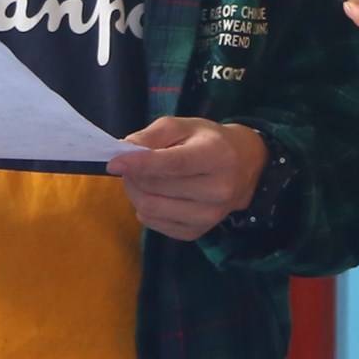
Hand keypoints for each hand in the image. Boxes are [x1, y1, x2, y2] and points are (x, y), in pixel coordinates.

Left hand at [107, 118, 266, 239]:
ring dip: (135, 193)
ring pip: (152, 209)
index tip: (113, 163)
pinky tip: (154, 195)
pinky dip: (145, 210)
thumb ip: (152, 135)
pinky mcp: (198, 232)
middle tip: (129, 164)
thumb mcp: (183, 126)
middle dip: (133, 175)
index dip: (139, 164)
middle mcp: (218, 190)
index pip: (173, 164)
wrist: (244, 167)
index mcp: (216, 156)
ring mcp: (210, 216)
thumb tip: (123, 150)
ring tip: (138, 179)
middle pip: (156, 187)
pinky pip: (156, 225)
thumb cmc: (209, 141)